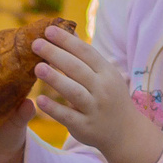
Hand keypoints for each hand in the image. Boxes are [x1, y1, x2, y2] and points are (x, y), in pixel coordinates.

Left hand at [33, 29, 162, 162]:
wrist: (126, 132)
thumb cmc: (110, 97)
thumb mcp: (104, 75)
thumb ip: (86, 56)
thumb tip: (68, 32)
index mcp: (107, 72)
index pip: (86, 52)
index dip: (67, 40)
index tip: (48, 30)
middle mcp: (102, 89)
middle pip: (77, 69)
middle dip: (56, 54)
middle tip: (35, 44)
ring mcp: (94, 108)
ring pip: (74, 91)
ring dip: (55, 79)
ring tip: (37, 68)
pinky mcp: (85, 127)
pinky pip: (68, 116)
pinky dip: (54, 109)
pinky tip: (40, 100)